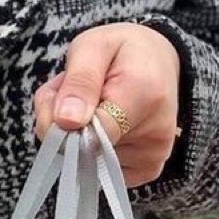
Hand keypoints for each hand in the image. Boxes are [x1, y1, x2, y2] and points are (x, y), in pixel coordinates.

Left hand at [34, 22, 180, 186]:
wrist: (159, 61)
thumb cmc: (122, 51)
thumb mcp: (93, 46)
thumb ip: (78, 82)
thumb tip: (66, 121)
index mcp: (144, 96)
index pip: (87, 134)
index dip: (61, 121)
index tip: (60, 96)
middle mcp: (155, 135)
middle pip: (82, 150)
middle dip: (64, 124)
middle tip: (78, 95)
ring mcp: (151, 158)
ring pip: (85, 161)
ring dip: (76, 134)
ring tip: (94, 106)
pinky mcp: (145, 172)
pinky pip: (98, 170)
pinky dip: (89, 150)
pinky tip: (101, 123)